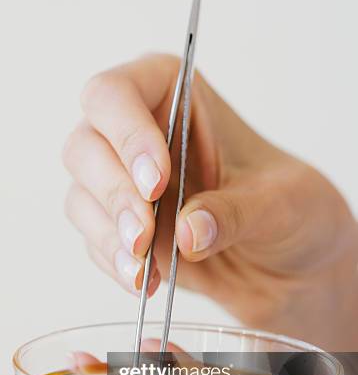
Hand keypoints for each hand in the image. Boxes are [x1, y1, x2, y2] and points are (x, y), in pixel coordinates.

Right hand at [63, 53, 357, 349]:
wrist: (288, 265)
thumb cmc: (293, 213)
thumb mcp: (282, 204)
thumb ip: (235, 212)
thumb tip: (186, 233)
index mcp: (176, 97)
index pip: (118, 93)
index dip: (126, 134)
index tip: (157, 183)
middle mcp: (138, 135)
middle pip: (85, 146)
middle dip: (113, 194)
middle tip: (143, 236)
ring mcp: (125, 185)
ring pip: (81, 197)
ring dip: (107, 234)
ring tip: (144, 269)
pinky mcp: (123, 231)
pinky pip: (95, 243)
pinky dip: (114, 264)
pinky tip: (145, 281)